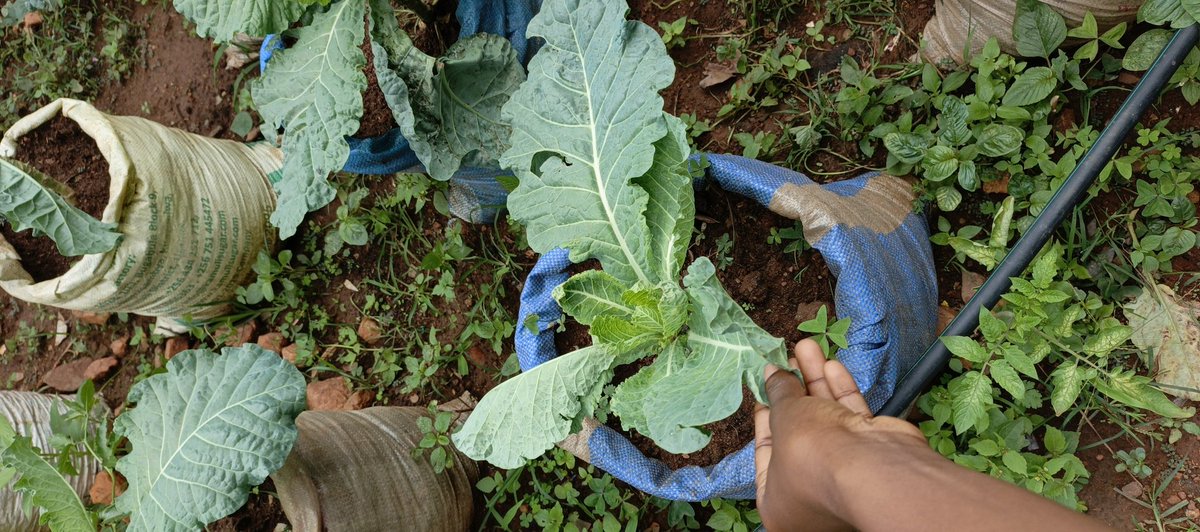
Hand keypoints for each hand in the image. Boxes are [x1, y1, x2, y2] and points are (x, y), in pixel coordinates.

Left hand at [754, 339, 926, 530]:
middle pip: (798, 430)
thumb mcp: (784, 418)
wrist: (873, 468)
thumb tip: (773, 373)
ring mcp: (843, 473)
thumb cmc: (812, 455)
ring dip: (817, 381)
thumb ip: (779, 393)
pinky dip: (841, 392)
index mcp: (779, 501)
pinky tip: (831, 364)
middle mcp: (811, 492)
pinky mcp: (869, 454)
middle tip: (788, 358)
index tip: (764, 387)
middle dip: (794, 388)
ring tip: (807, 346)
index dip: (765, 415)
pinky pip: (849, 419)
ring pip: (826, 419)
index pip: (766, 451)